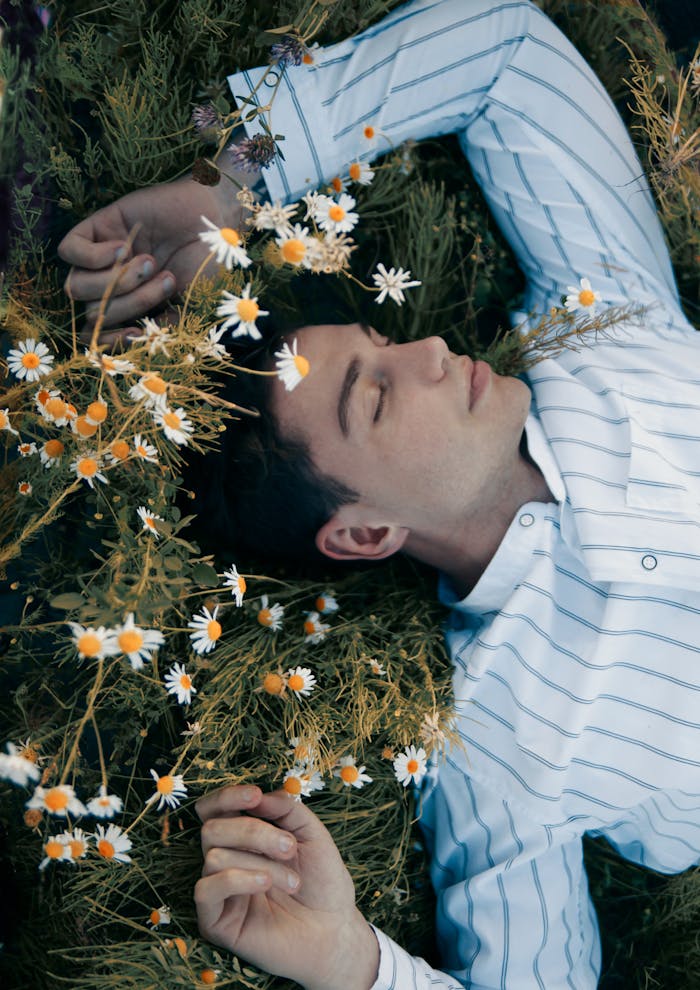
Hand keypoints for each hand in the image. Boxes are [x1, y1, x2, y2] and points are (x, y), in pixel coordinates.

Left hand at [56, 158, 250, 344]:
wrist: (215, 220)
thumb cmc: (207, 266)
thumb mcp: (190, 308)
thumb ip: (162, 329)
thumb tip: (136, 341)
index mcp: (130, 309)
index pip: (97, 335)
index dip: (110, 340)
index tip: (137, 332)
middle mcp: (111, 286)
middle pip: (93, 312)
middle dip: (132, 302)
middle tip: (167, 279)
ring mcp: (101, 259)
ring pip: (76, 286)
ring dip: (116, 281)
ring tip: (150, 262)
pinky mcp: (97, 229)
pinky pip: (69, 251)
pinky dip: (93, 257)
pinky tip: (124, 248)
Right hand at [194, 785, 379, 989]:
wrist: (334, 931)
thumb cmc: (323, 882)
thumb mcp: (312, 834)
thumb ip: (286, 809)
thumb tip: (259, 795)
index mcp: (243, 837)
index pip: (214, 809)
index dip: (227, 796)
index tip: (255, 795)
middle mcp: (226, 859)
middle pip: (213, 828)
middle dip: (254, 831)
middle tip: (289, 848)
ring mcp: (218, 890)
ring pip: (214, 857)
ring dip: (260, 862)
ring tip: (292, 881)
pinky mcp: (214, 921)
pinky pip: (206, 890)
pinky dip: (237, 880)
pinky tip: (266, 885)